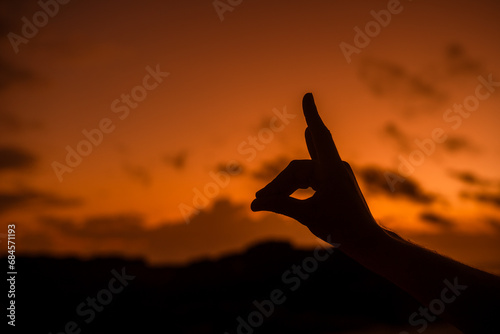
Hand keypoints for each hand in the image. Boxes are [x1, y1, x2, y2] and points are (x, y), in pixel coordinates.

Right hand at [251, 93, 382, 244]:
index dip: (311, 115)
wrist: (366, 241)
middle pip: (298, 169)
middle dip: (278, 184)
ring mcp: (335, 173)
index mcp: (332, 170)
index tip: (308, 95)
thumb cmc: (341, 229)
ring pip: (301, 174)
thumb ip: (280, 206)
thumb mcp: (307, 216)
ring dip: (285, 186)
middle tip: (259, 200)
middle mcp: (335, 166)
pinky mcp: (334, 181)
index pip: (319, 136)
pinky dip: (296, 183)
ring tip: (266, 199)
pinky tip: (299, 149)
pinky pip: (309, 176)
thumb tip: (255, 203)